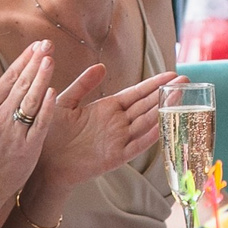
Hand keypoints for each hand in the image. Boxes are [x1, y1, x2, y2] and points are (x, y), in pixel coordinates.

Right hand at [0, 43, 59, 204]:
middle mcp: (1, 119)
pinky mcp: (26, 150)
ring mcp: (14, 133)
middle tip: (47, 43)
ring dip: (39, 79)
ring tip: (50, 59)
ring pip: (29, 101)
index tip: (37, 44)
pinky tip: (52, 93)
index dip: (23, 61)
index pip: (9, 80)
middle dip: (34, 63)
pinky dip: (45, 109)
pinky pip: (37, 126)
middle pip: (21, 86)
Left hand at [35, 65, 172, 187]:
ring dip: (162, 110)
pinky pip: (135, 146)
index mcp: (107, 108)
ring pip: (146, 123)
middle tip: (186, 81)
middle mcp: (116, 123)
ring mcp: (117, 140)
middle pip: (146, 105)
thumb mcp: (65, 102)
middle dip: (165, 93)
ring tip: (180, 97)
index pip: (136, 93)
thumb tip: (101, 66)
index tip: (172, 74)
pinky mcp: (114, 157)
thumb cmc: (50, 132)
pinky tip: (162, 126)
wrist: (42, 161)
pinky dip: (149, 137)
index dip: (154, 84)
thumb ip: (83, 85)